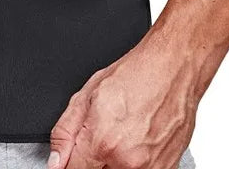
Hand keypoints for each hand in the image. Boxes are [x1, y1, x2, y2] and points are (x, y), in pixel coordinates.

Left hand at [48, 35, 198, 168]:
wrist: (173, 69)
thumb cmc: (135, 75)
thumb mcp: (87, 94)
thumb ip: (66, 132)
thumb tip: (56, 161)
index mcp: (103, 142)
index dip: (68, 162)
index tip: (72, 154)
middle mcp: (128, 162)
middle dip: (92, 159)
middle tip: (100, 136)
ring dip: (113, 162)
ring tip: (121, 135)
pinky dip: (134, 162)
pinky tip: (137, 139)